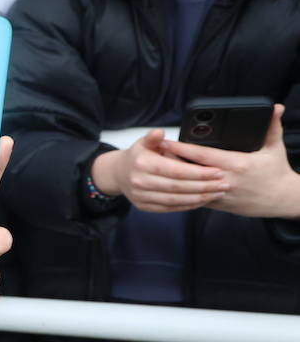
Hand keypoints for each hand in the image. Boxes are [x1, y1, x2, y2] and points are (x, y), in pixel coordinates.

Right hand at [90, 129, 227, 212]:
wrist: (118, 174)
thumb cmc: (137, 156)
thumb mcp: (144, 142)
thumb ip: (154, 137)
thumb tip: (159, 132)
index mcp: (142, 164)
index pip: (176, 171)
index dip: (198, 172)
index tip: (217, 171)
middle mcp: (140, 182)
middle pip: (178, 187)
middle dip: (203, 186)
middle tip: (223, 184)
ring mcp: (141, 196)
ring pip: (175, 200)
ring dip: (199, 198)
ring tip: (217, 193)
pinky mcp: (144, 206)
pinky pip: (169, 208)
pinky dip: (187, 205)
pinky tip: (202, 200)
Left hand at [159, 104, 299, 217]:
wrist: (281, 200)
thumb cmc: (276, 172)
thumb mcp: (275, 148)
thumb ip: (272, 127)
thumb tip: (276, 107)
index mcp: (238, 164)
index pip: (203, 155)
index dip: (183, 149)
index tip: (166, 142)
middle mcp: (226, 179)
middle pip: (191, 170)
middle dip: (171, 161)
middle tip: (153, 153)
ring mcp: (221, 193)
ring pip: (189, 186)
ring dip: (173, 177)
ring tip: (156, 166)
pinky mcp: (218, 204)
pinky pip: (195, 197)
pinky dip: (182, 190)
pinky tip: (169, 183)